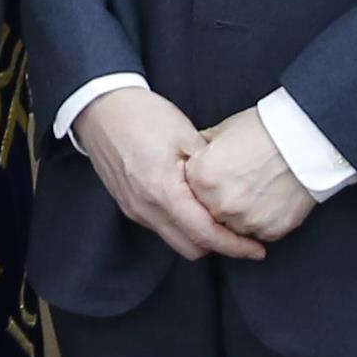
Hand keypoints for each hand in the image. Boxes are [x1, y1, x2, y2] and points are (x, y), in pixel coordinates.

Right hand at [72, 87, 266, 261]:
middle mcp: (145, 208)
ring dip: (197, 236)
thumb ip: (212, 171)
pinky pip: (159, 226)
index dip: (236, 247)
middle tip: (241, 233)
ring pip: (174, 239)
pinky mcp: (127, 203)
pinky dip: (179, 224)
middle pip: (190, 248)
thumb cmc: (142, 115)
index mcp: (163, 192)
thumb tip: (237, 195)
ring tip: (217, 218)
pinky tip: (191, 206)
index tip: (257, 249)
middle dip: (218, 246)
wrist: (99, 106)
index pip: (205, 236)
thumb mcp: (187, 136)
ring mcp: (133, 208)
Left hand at [185, 107, 315, 243]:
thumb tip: (186, 158)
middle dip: (216, 204)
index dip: (199, 186)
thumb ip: (198, 152)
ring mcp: (246, 220)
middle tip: (234, 187)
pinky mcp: (271, 230)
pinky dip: (261, 222)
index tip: (211, 180)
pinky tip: (268, 201)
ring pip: (232, 228)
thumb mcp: (219, 133)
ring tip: (252, 193)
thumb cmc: (261, 131)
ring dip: (237, 217)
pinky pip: (258, 234)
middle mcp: (219, 203)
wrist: (304, 140)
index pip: (187, 193)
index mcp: (201, 178)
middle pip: (208, 214)